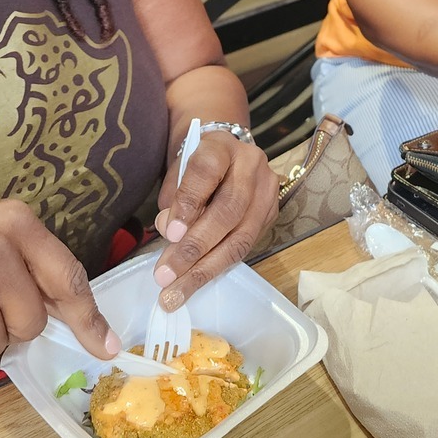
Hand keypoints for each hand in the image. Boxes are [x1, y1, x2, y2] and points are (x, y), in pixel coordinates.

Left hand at [152, 132, 278, 309]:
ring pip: (240, 237)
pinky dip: (217, 268)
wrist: (224, 157)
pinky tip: (195, 283)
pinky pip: (245, 248)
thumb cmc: (195, 166)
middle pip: (228, 210)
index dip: (189, 202)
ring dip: (206, 269)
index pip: (207, 171)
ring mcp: (267, 191)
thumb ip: (173, 199)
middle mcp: (251, 165)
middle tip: (166, 275)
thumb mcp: (178, 172)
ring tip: (176, 292)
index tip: (169, 232)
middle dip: (195, 247)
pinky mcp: (271, 214)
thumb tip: (170, 234)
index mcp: (222, 145)